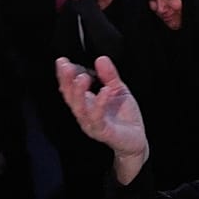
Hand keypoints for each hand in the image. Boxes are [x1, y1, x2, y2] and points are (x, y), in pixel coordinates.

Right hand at [56, 56, 148, 183]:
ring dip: (79, 92)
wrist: (136, 139)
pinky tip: (105, 91)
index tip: (62, 61)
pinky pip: (98, 118)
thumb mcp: (118, 90)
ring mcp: (92, 124)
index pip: (70, 88)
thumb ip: (109, 75)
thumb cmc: (124, 116)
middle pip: (70, 97)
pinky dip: (100, 104)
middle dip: (67, 81)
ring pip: (80, 108)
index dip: (64, 75)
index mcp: (86, 103)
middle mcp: (85, 114)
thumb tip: (101, 59)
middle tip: (67, 66)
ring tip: (83, 77)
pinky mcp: (103, 132)